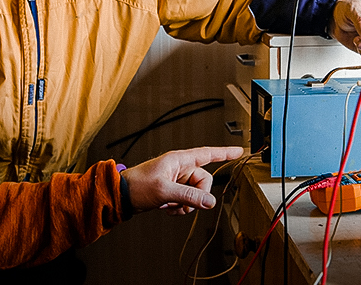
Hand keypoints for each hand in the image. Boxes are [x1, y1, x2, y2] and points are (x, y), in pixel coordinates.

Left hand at [120, 146, 243, 215]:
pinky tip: (166, 209)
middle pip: (204, 181)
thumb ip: (189, 196)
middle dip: (196, 196)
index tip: (238, 151)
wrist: (121, 196)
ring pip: (196, 194)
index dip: (224, 153)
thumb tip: (210, 202)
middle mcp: (180, 168)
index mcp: (179, 160)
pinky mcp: (173, 191)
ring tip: (169, 206)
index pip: (207, 153)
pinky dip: (179, 208)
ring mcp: (177, 180)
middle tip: (181, 203)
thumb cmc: (137, 185)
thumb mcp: (165, 191)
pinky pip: (187, 201)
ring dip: (186, 205)